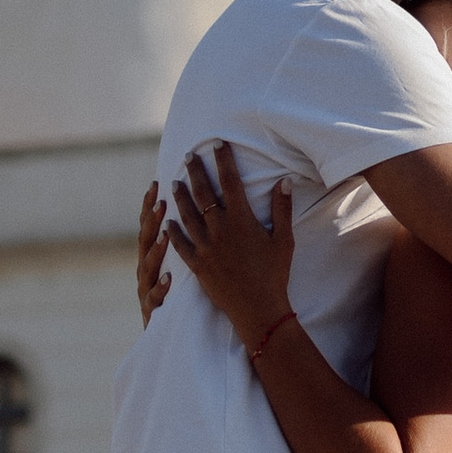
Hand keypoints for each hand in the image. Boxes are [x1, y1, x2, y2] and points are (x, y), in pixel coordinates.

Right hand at [135, 184, 173, 325]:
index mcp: (153, 256)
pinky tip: (169, 278)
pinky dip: (160, 287)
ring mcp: (146, 290)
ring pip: (147, 266)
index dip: (150, 205)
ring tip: (164, 234)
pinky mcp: (153, 311)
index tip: (156, 182)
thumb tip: (196, 207)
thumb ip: (184, 239)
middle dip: (152, 220)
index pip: (151, 225)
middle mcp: (146, 270)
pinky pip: (155, 298)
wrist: (171, 339)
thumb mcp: (179, 265)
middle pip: (145, 241)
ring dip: (155, 249)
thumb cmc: (180, 296)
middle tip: (163, 201)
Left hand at [165, 143, 295, 352]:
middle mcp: (220, 229)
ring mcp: (206, 247)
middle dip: (196, 172)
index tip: (218, 144)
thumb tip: (284, 181)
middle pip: (204, 193)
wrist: (258, 309)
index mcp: (242, 220)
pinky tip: (167, 222)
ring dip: (180, 196)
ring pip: (187, 215)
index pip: (230, 182)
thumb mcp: (284, 240)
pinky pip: (180, 244)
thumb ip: (282, 209)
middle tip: (189, 156)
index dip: (223, 160)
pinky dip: (172, 232)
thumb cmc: (274, 274)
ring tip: (174, 182)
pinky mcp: (197, 265)